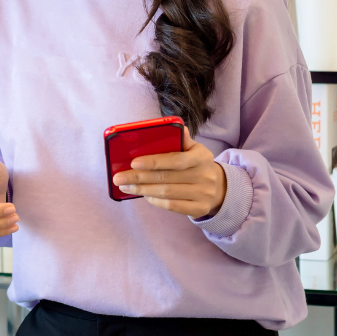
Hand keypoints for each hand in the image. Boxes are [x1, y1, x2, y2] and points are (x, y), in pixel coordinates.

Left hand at [112, 127, 226, 218]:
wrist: (218, 187)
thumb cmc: (196, 164)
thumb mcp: (194, 149)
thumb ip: (182, 139)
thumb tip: (176, 126)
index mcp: (202, 156)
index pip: (175, 159)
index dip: (153, 161)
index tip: (133, 162)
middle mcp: (205, 176)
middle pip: (166, 178)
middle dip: (138, 178)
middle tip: (119, 177)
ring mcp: (203, 194)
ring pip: (166, 193)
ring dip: (142, 190)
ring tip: (125, 186)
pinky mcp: (200, 209)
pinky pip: (172, 206)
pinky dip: (155, 201)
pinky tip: (143, 195)